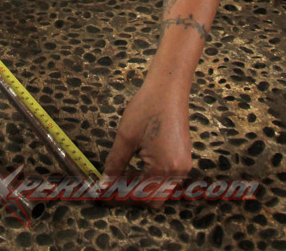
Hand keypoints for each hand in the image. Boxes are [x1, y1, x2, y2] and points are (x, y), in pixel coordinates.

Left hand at [101, 79, 191, 205]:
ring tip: (122, 176)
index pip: (142, 197)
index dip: (122, 197)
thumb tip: (105, 183)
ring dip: (143, 187)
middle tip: (113, 187)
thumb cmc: (147, 109)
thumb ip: (115, 164)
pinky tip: (138, 166)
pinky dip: (152, 178)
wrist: (168, 89)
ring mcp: (183, 165)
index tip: (105, 194)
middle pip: (154, 199)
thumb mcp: (125, 137)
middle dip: (134, 196)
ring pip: (161, 189)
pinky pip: (168, 178)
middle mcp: (178, 172)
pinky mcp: (183, 157)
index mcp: (164, 169)